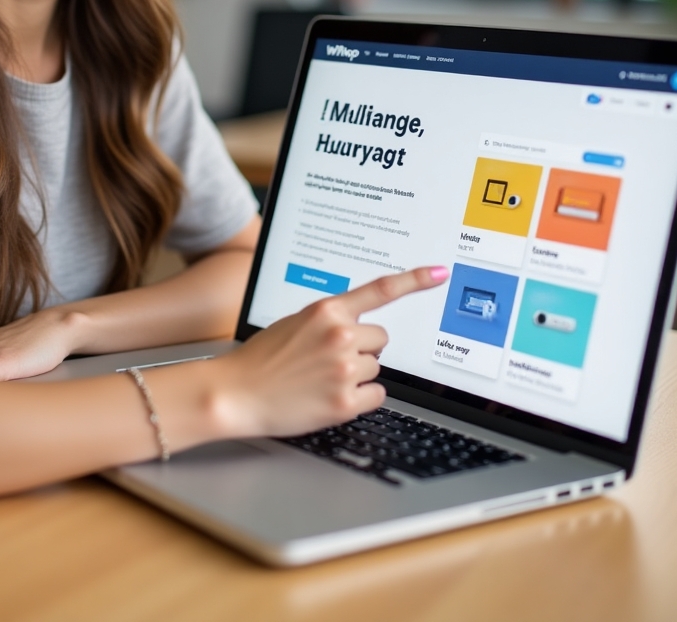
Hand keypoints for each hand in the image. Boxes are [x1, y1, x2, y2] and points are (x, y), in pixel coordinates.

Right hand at [211, 266, 448, 439]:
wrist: (236, 393)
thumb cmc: (262, 358)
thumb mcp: (295, 323)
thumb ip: (329, 319)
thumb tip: (360, 329)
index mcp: (326, 310)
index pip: (379, 290)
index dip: (414, 280)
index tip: (440, 272)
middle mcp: (340, 336)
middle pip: (380, 339)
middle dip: (362, 347)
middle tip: (329, 358)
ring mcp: (344, 370)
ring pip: (376, 367)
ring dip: (356, 374)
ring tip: (321, 378)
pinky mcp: (345, 403)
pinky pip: (375, 395)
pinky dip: (358, 399)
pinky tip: (329, 396)